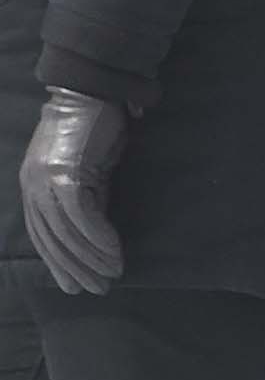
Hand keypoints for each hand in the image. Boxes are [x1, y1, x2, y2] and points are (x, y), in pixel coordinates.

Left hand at [20, 90, 130, 294]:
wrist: (92, 90)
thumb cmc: (93, 127)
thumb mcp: (86, 169)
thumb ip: (86, 197)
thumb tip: (95, 232)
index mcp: (33, 184)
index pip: (42, 234)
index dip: (58, 263)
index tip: (75, 285)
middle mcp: (33, 185)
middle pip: (51, 240)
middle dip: (75, 269)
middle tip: (97, 288)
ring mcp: (47, 180)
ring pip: (67, 233)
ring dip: (92, 258)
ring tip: (113, 274)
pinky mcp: (66, 175)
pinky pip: (83, 218)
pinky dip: (100, 239)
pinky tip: (116, 252)